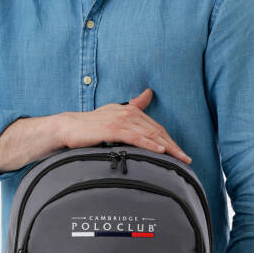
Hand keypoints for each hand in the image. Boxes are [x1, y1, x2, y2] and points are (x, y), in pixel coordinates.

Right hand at [60, 87, 190, 164]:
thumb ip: (133, 106)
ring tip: (179, 158)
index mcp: (130, 110)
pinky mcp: (113, 129)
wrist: (67, 128)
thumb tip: (148, 93)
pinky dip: (149, 143)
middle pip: (156, 130)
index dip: (170, 140)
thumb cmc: (89, 125)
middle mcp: (128, 113)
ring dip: (167, 147)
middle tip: (186, 159)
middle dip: (173, 146)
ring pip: (149, 134)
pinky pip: (135, 137)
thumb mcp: (113, 112)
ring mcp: (121, 120)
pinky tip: (160, 151)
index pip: (155, 127)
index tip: (181, 153)